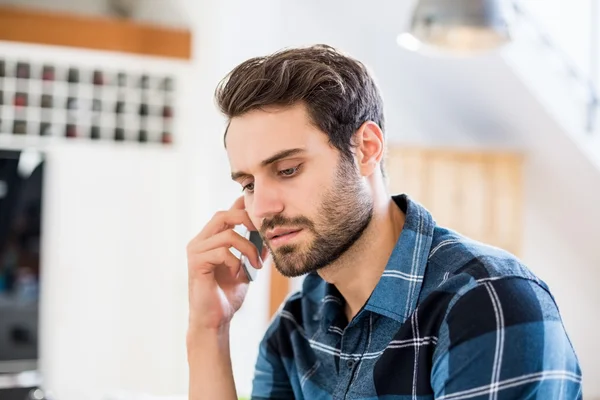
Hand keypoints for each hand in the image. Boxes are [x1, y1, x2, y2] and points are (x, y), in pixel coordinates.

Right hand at [186, 196, 262, 332]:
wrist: (215, 320)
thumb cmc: (227, 295)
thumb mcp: (246, 268)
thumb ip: (254, 250)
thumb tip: (270, 235)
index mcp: (210, 239)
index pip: (226, 213)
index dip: (243, 207)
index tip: (262, 214)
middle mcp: (200, 241)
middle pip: (223, 215)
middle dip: (246, 220)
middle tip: (262, 234)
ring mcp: (196, 251)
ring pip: (227, 235)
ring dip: (248, 249)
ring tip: (255, 264)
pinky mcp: (196, 263)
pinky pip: (222, 252)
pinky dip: (236, 262)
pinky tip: (238, 274)